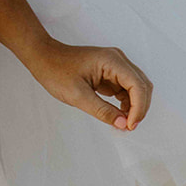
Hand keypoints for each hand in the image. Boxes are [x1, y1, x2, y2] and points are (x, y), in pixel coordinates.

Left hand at [24, 36, 152, 131]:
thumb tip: (123, 124)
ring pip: (136, 87)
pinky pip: (126, 88)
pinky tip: (118, 114)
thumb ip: (102, 111)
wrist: (44, 58)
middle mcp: (117, 59)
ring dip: (134, 106)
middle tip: (128, 127)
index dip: (138, 107)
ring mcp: (114, 65)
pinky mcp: (110, 72)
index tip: (129, 125)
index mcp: (111, 60)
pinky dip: (126, 103)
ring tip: (122, 123)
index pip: (137, 85)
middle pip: (142, 85)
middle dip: (139, 108)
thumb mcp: (78, 96)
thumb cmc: (57, 72)